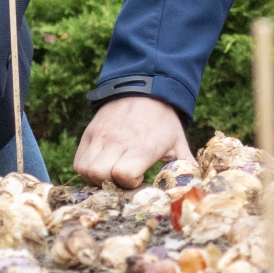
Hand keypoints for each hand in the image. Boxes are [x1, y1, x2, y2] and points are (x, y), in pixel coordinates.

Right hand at [74, 97, 192, 187]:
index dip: (129, 184)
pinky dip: (86, 170)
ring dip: (96, 179)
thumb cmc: (163, 120)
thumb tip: (195, 185)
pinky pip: (78, 161)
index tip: (139, 178)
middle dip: (111, 184)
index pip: (123, 175)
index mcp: (143, 146)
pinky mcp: (89, 133)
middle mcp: (119, 141)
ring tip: (111, 172)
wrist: (144, 87)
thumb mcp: (178, 141)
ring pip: (86, 170)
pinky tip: (102, 165)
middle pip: (100, 175)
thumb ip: (185, 166)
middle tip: (123, 178)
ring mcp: (101, 136)